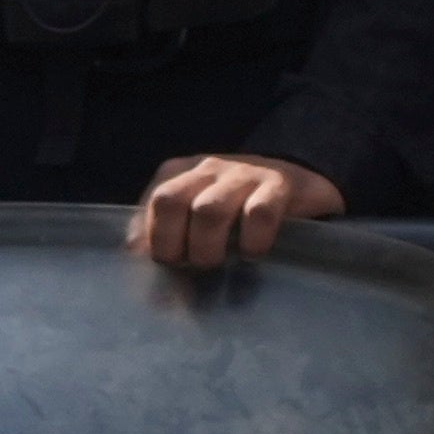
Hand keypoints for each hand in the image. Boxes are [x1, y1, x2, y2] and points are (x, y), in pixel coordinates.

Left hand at [128, 148, 340, 277]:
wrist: (300, 175)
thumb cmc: (238, 203)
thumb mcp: (198, 206)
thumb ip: (167, 223)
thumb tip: (134, 251)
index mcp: (183, 172)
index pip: (153, 200)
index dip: (152, 238)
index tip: (164, 264)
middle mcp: (209, 168)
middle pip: (170, 200)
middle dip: (171, 243)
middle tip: (186, 265)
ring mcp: (244, 174)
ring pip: (209, 210)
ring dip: (206, 248)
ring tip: (216, 264)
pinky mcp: (280, 186)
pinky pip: (259, 213)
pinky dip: (252, 241)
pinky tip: (252, 254)